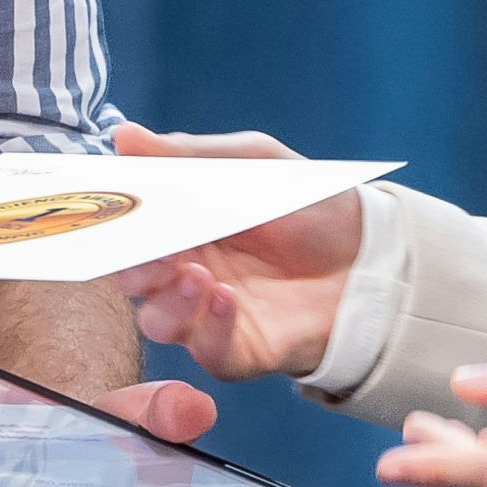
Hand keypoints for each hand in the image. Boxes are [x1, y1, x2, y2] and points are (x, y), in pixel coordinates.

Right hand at [109, 124, 367, 381]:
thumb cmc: (311, 205)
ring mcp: (213, 315)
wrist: (374, 252)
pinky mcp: (244, 350)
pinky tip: (226, 298)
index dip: (113, 227)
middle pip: (134, 282)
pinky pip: (210, 352)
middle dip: (133, 268)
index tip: (111, 212)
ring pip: (160, 323)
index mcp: (183, 229)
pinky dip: (211, 328)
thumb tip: (124, 134)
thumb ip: (189, 156)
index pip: (129, 234)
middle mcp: (188, 274)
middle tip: (151, 252)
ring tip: (197, 274)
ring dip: (168, 300)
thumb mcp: (254, 164)